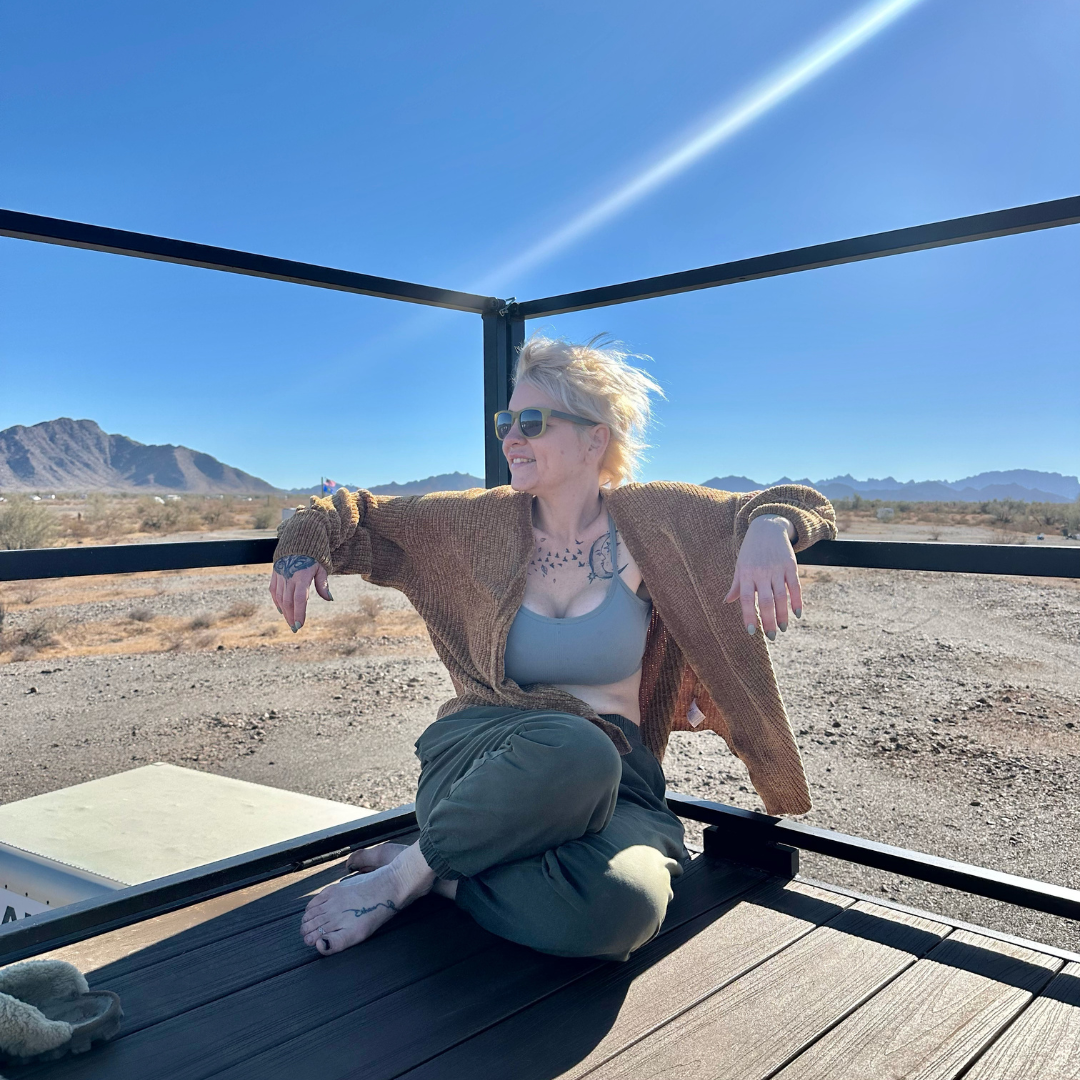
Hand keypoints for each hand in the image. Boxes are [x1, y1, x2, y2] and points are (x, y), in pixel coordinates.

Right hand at [269, 555, 332, 631]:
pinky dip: (277, 601)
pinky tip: (282, 610)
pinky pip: (274, 590)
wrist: (299, 538)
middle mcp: (289, 576)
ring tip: (290, 621)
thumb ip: (323, 584)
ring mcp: (280, 574)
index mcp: (302, 575)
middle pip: (288, 601)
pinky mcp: (275, 572)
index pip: (299, 598)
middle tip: (295, 628)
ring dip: (285, 611)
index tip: (300, 624)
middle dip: (291, 616)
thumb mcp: (322, 567)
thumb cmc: (314, 555)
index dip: (299, 613)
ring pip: (280, 597)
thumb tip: (330, 599)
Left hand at [724, 515, 802, 639]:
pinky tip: (797, 614)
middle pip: (766, 601)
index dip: (749, 616)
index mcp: (746, 574)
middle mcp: (762, 572)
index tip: (752, 632)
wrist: (767, 527)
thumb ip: (736, 585)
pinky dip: (797, 601)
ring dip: (783, 615)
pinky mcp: (791, 565)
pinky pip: (795, 587)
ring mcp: (777, 569)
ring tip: (783, 629)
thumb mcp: (740, 565)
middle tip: (772, 636)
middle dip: (769, 621)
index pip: (747, 599)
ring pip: (781, 596)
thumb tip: (727, 602)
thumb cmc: (751, 551)